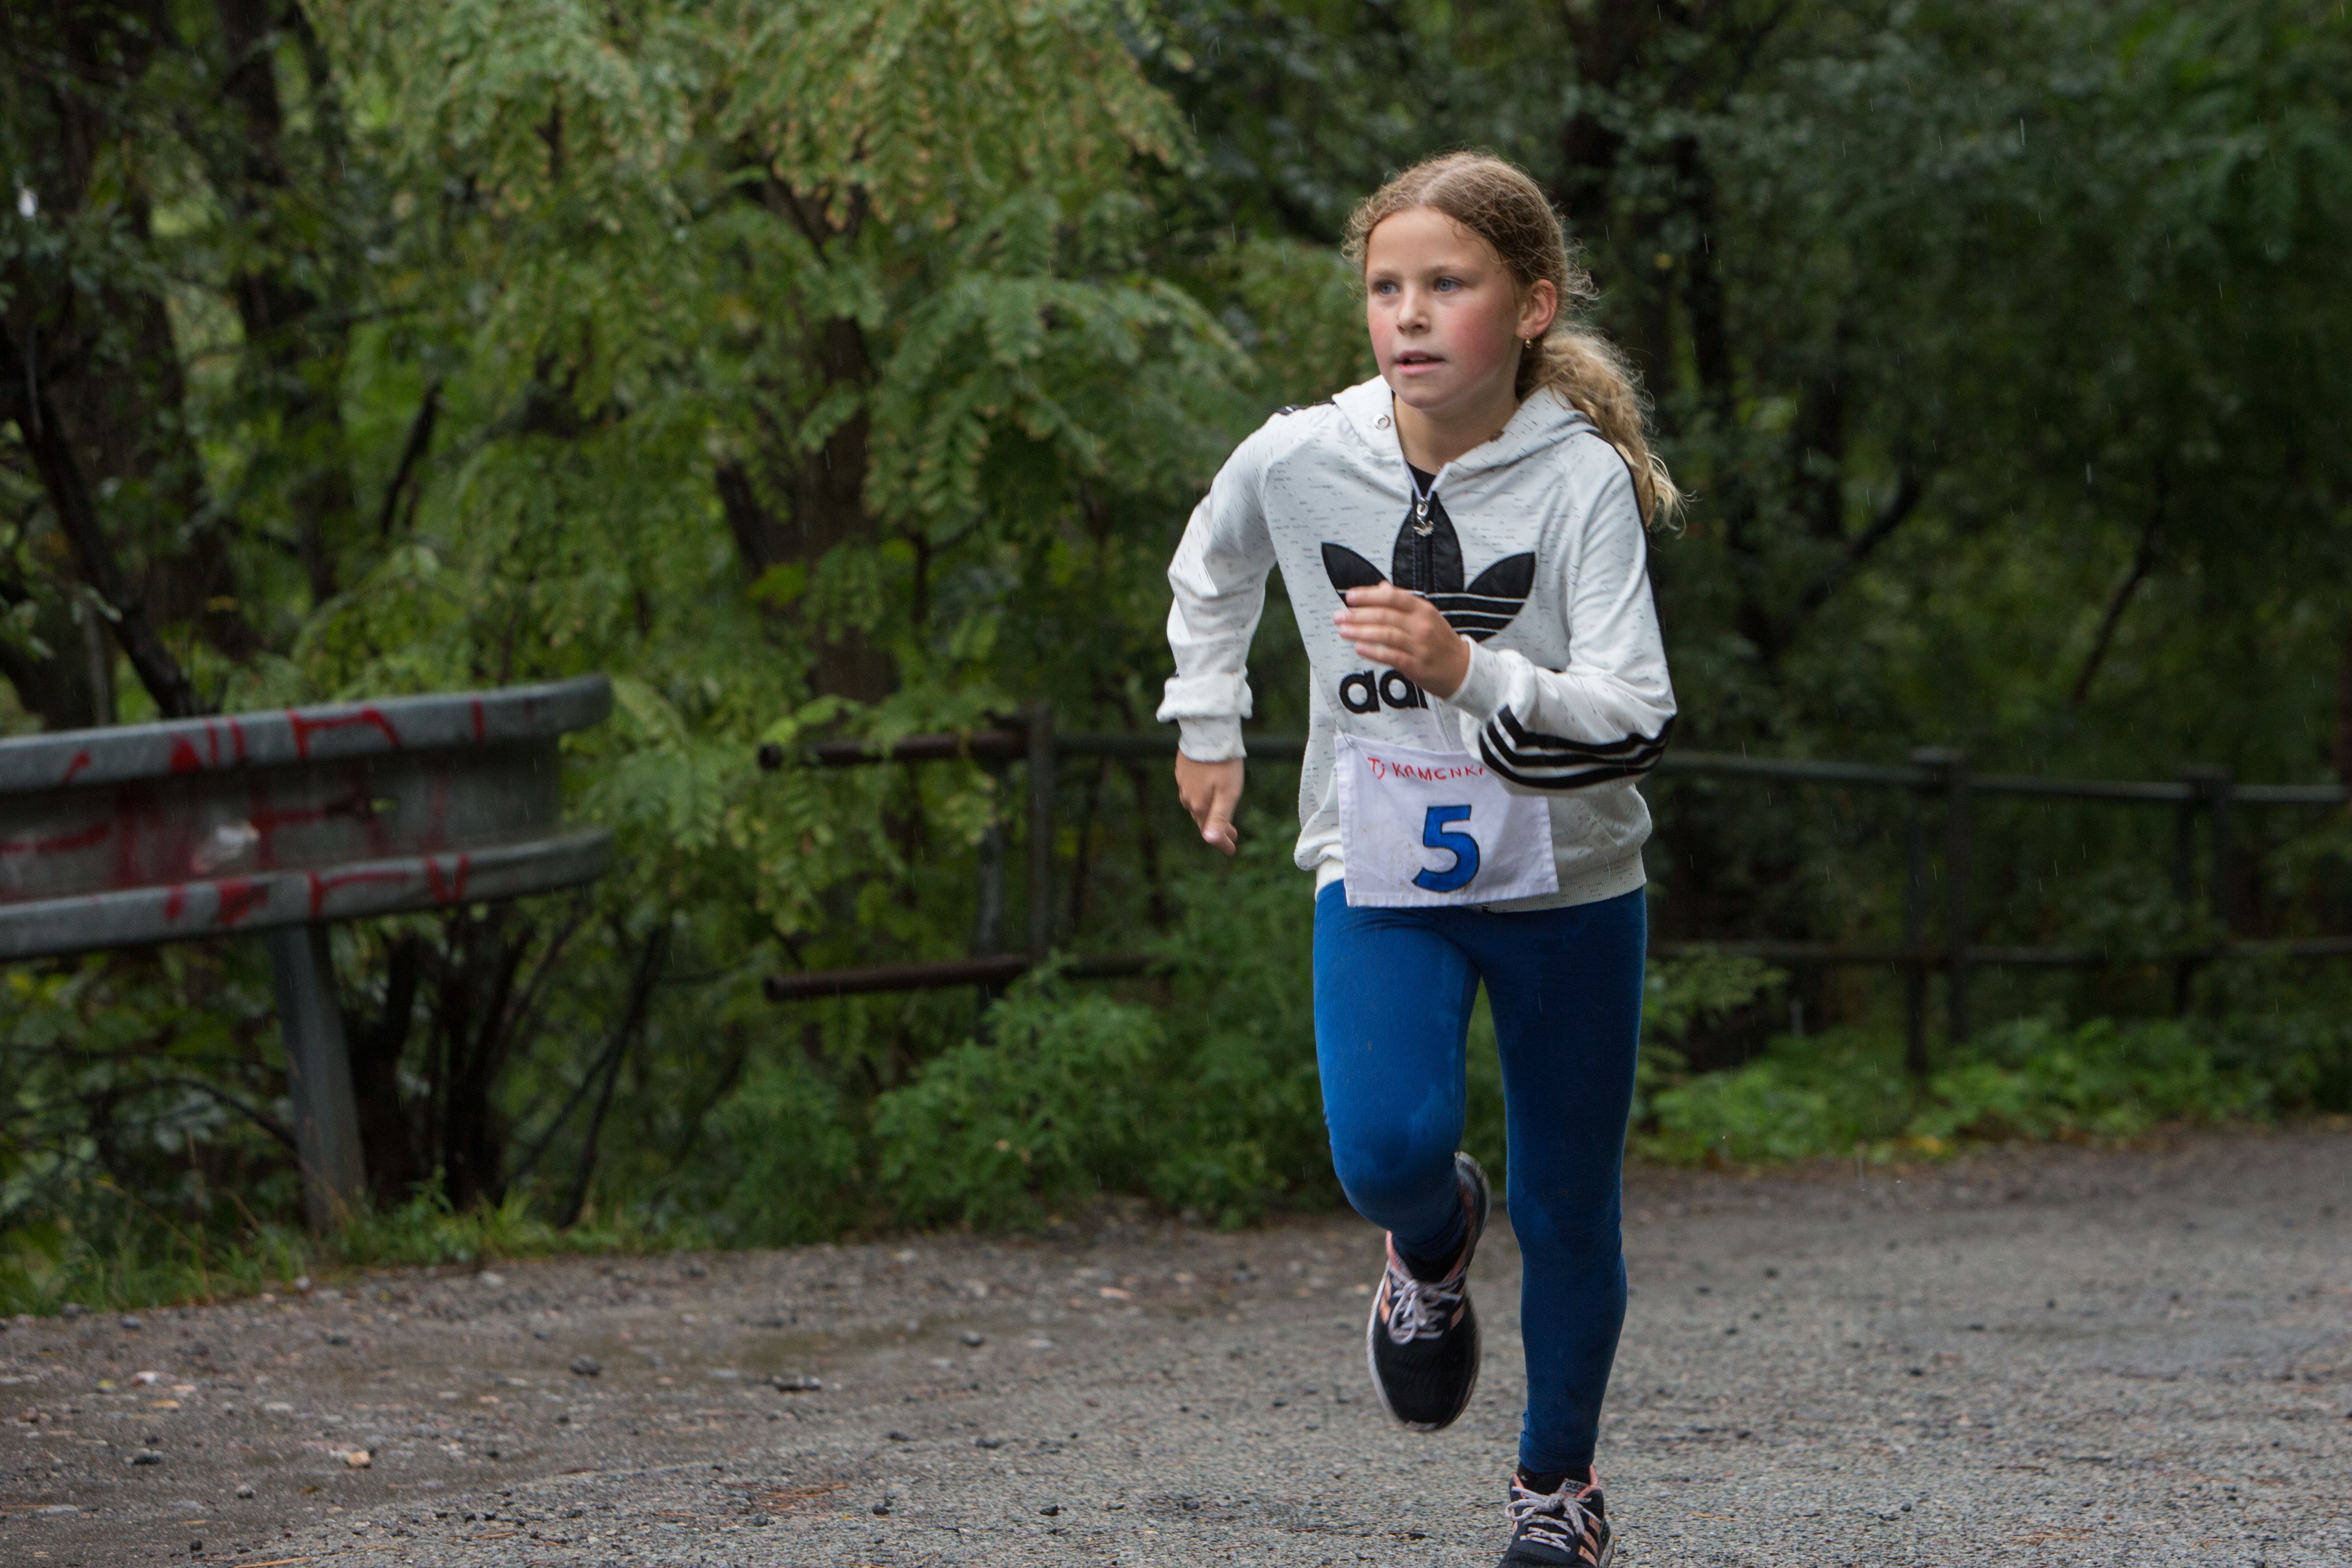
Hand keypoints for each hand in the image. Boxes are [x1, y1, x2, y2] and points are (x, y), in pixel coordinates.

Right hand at [1174, 754, 1242, 854]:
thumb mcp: (1228, 793)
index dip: (1222, 843)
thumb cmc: (1223, 764)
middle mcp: (1189, 798)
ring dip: (1209, 812)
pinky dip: (1202, 796)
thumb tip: (1210, 841)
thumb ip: (1220, 818)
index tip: (1231, 851)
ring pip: (1197, 804)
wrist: (1207, 733)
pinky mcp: (1182, 771)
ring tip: (1220, 813)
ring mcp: (1184, 784)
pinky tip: (1207, 792)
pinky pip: (1192, 790)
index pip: (1211, 832)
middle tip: (1232, 835)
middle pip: (1203, 819)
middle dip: (1217, 829)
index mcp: (1200, 806)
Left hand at [1333, 584, 1471, 698]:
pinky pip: (1391, 656)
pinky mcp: (1416, 665)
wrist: (1462, 669)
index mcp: (1423, 609)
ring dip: (1361, 632)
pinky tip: (1359, 648)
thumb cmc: (1440, 642)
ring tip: (1343, 631)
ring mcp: (1419, 645)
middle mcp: (1421, 625)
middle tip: (1339, 616)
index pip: (1393, 597)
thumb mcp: (1426, 616)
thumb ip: (1402, 602)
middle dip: (1358, 615)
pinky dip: (1374, 652)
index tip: (1350, 597)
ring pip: (1385, 634)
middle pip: (1385, 615)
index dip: (1369, 595)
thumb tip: (1381, 587)